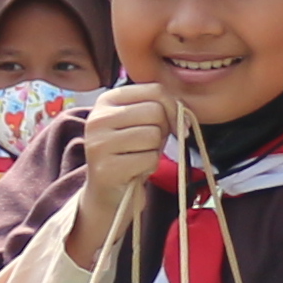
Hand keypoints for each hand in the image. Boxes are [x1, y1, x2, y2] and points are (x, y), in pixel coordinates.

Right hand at [69, 81, 186, 246]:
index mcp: (107, 100)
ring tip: (139, 157)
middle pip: (155, 111)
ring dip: (155, 150)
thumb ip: (160, 109)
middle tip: (150, 145)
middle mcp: (98, 118)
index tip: (175, 124)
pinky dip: (150, 167)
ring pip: (153, 135)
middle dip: (164, 130)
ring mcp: (99, 143)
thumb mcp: (142, 124)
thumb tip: (184, 111)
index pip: (154, 89)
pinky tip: (135, 170)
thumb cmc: (130, 153)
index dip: (174, 107)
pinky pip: (150, 159)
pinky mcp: (106, 168)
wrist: (109, 193)